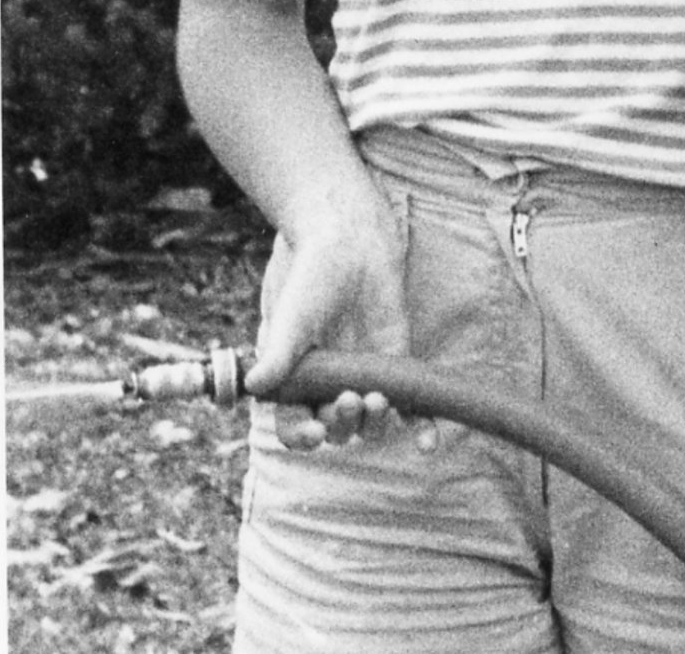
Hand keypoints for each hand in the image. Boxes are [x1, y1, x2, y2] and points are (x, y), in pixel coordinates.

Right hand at [246, 191, 435, 453]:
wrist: (350, 239)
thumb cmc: (311, 276)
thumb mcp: (291, 314)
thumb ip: (278, 352)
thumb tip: (256, 387)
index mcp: (292, 382)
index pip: (293, 426)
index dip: (301, 437)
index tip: (314, 433)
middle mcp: (325, 386)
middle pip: (333, 428)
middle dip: (342, 423)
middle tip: (351, 401)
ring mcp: (360, 377)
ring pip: (368, 422)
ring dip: (375, 423)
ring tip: (378, 400)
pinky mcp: (393, 363)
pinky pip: (407, 404)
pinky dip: (418, 427)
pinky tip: (428, 444)